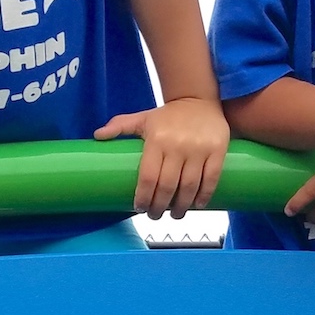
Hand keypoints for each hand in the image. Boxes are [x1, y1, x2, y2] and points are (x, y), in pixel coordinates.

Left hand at [94, 96, 229, 217]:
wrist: (198, 99)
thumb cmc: (167, 115)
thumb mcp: (143, 118)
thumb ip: (120, 126)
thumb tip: (96, 136)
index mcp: (157, 139)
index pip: (148, 176)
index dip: (144, 197)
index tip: (140, 208)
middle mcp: (177, 145)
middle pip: (168, 186)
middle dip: (160, 206)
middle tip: (155, 215)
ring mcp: (199, 148)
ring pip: (190, 186)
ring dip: (182, 206)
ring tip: (175, 214)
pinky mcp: (218, 150)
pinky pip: (211, 178)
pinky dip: (204, 196)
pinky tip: (197, 205)